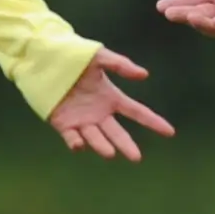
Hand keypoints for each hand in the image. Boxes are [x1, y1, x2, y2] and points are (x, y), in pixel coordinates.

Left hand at [49, 48, 175, 160]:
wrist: (44, 59)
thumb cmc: (73, 55)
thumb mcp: (99, 57)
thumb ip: (120, 65)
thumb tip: (144, 75)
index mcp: (111, 97)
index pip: (137, 112)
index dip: (153, 122)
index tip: (170, 132)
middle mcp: (99, 113)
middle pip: (117, 133)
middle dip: (127, 145)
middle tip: (136, 158)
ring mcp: (82, 120)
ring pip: (96, 138)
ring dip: (102, 146)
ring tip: (110, 153)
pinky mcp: (64, 125)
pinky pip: (72, 138)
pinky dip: (76, 143)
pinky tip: (79, 144)